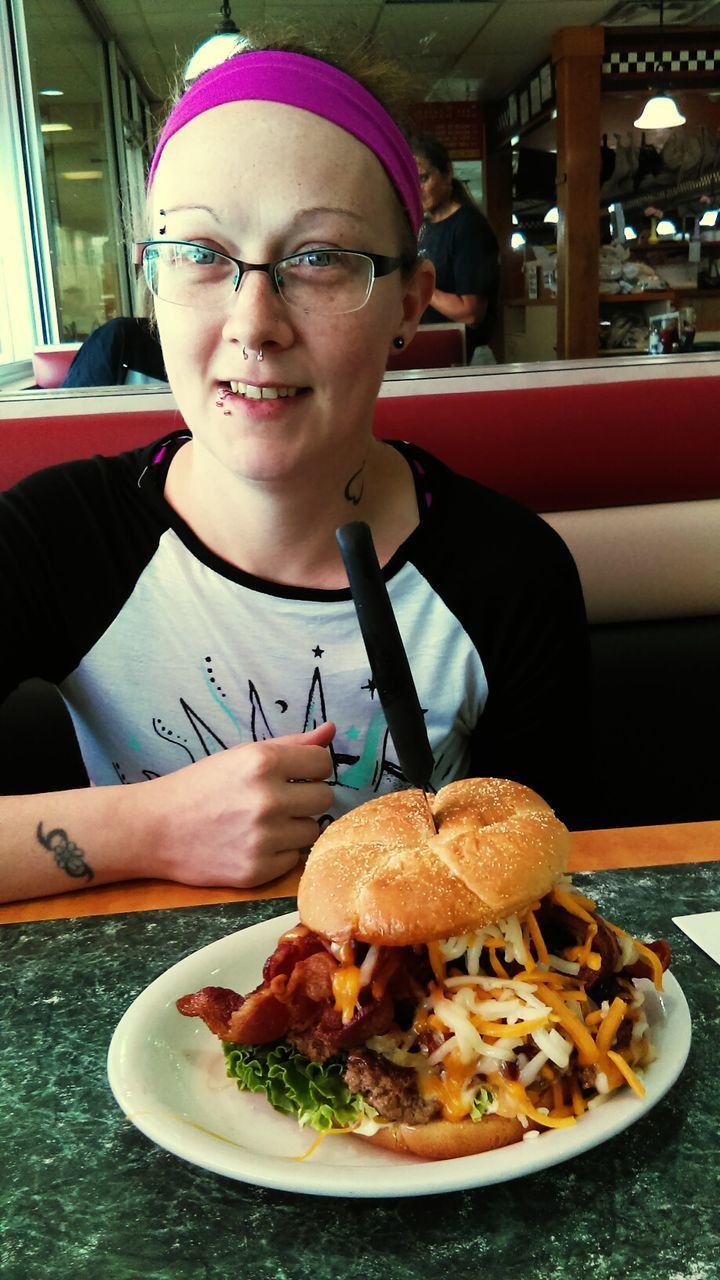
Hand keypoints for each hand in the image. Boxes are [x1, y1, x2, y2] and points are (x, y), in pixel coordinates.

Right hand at [144, 722, 335, 887]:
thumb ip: (290, 744)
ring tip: (263, 823)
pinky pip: (293, 858)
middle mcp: (267, 799)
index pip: (322, 762)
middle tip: (279, 800)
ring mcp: (263, 838)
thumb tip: (331, 730)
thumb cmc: (199, 786)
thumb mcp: (241, 755)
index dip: (311, 767)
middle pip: (324, 797)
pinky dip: (279, 852)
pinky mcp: (258, 870)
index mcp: (262, 762)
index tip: (296, 773)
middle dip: (306, 797)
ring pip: (312, 830)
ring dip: (294, 826)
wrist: (154, 829)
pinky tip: (253, 843)